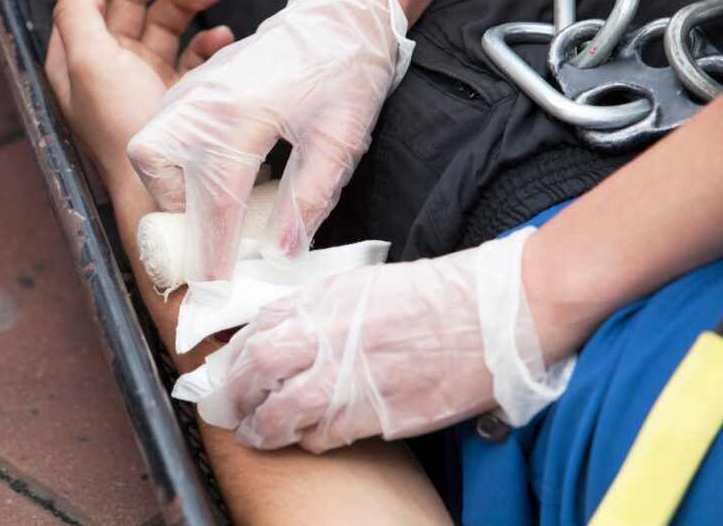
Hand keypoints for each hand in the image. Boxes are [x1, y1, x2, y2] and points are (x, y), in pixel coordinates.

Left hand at [46, 0, 233, 182]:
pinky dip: (205, 37)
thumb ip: (79, 12)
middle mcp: (108, 61)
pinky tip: (220, 35)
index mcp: (78, 52)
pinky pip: (191, 51)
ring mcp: (144, 76)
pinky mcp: (176, 92)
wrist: (165, 192)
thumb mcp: (89, 65)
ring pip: (164, 18)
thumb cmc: (123, 130)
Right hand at [126, 0, 414, 282]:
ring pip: (150, 148)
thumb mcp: (341, 141)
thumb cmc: (347, 75)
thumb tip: (279, 256)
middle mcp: (205, 100)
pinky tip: (212, 172)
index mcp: (243, 114)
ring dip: (171, 186)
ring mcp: (194, 88)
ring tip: (212, 207)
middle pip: (155, 166)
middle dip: (176, 212)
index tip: (216, 288)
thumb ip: (308, 200)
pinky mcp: (194, 84)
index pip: (215, 197)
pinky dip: (175, 161)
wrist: (339, 16)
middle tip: (211, 235)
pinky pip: (162, 130)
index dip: (214, 250)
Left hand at [196, 228, 573, 452]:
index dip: (234, 355)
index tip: (225, 370)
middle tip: (228, 407)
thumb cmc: (440, 295)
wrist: (501, 312)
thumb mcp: (368, 285)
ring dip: (264, 426)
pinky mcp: (385, 411)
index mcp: (331, 297)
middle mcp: (336, 333)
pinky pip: (329, 434)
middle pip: (259, 367)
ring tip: (257, 433)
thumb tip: (284, 332)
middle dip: (235, 392)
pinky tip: (308, 440)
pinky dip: (310, 440)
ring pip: (286, 410)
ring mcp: (358, 374)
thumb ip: (323, 308)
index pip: (260, 326)